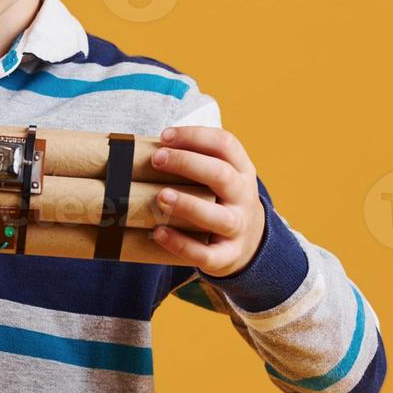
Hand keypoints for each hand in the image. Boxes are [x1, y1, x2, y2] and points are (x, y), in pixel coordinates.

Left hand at [149, 126, 264, 276]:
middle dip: (187, 163)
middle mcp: (244, 197)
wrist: (250, 243)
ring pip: (218, 216)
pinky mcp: (227, 256)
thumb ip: (194, 162)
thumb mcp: (220, 177)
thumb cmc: (220, 200)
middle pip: (221, 175)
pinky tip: (159, 232)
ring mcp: (238, 228)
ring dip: (187, 204)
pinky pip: (205, 254)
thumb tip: (142, 150)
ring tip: (160, 196)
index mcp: (241, 170)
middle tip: (157, 159)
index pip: (225, 144)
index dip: (194, 136)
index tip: (164, 136)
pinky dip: (181, 244)